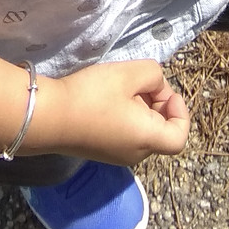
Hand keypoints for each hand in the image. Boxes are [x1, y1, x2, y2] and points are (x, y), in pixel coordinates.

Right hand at [35, 59, 189, 164]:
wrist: (48, 118)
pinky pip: (126, 133)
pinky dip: (126, 115)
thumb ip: (154, 74)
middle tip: (138, 81)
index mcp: (147, 139)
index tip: (164, 91)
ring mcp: (117, 155)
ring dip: (140, 106)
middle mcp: (136, 154)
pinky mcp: (102, 150)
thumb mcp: (128, 73)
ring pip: (143, 130)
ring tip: (121, 86)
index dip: (181, 112)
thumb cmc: (92, 96)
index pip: (180, 137)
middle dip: (158, 102)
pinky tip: (107, 98)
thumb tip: (156, 86)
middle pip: (161, 130)